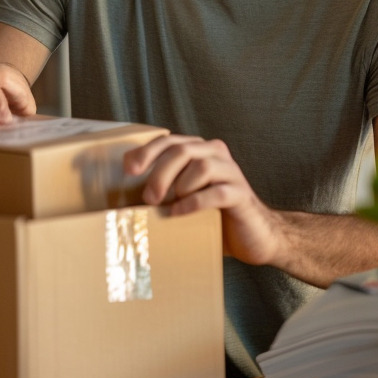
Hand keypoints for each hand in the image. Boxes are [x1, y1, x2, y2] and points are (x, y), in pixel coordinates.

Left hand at [124, 134, 284, 266]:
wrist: (255, 237)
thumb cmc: (213, 217)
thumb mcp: (184, 198)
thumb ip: (164, 188)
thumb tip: (123, 197)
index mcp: (200, 151)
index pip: (169, 141)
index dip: (146, 152)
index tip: (128, 169)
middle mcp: (217, 155)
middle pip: (182, 151)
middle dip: (159, 173)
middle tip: (148, 198)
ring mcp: (231, 173)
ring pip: (201, 166)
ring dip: (179, 186)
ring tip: (167, 207)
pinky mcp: (241, 194)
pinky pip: (216, 192)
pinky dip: (194, 203)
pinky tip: (179, 214)